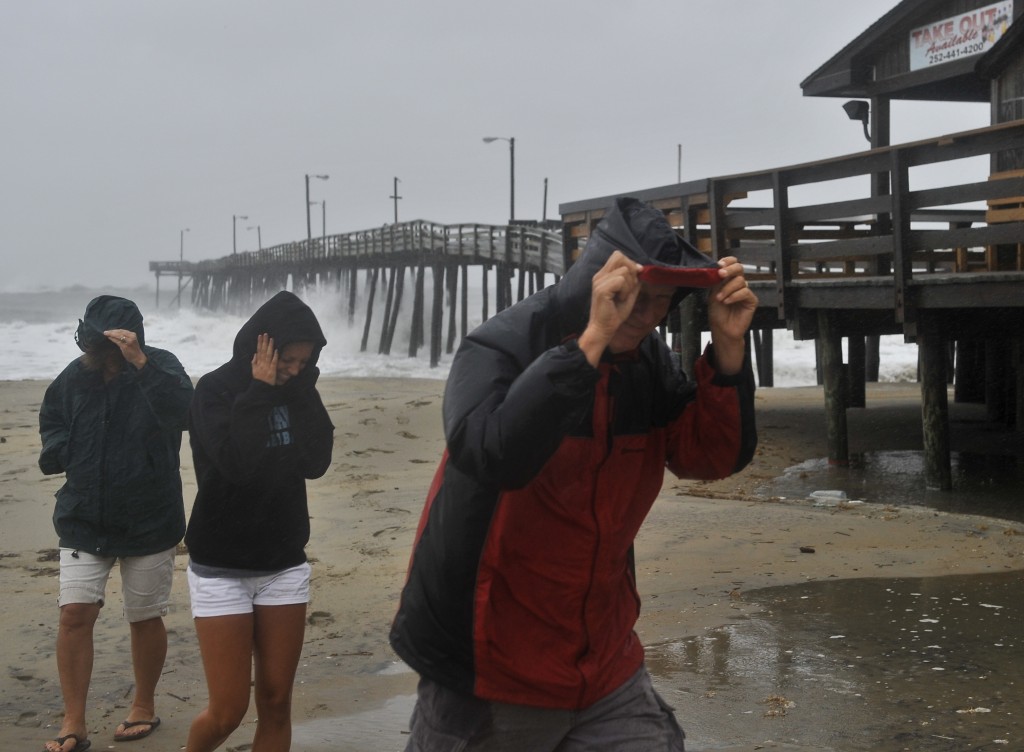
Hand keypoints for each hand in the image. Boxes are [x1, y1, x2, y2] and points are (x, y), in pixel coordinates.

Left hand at [104, 329, 146, 368]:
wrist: (138, 357)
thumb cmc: (133, 349)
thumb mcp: (130, 340)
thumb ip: (125, 337)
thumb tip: (115, 333)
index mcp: (133, 334)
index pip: (122, 330)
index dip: (115, 330)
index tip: (109, 330)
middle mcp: (131, 337)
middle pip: (119, 332)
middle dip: (111, 331)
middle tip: (105, 332)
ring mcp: (129, 342)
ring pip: (118, 336)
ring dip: (111, 334)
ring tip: (106, 334)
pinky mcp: (125, 347)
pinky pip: (117, 341)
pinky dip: (112, 339)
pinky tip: (109, 338)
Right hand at [251, 333, 277, 384]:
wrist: (260, 389)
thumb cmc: (258, 380)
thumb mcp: (254, 371)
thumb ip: (254, 363)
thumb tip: (255, 354)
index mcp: (258, 363)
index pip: (258, 351)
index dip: (259, 343)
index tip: (260, 336)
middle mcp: (262, 364)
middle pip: (263, 351)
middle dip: (264, 342)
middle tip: (266, 334)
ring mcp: (267, 367)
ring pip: (268, 355)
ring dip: (270, 347)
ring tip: (271, 339)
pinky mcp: (272, 371)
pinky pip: (274, 363)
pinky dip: (275, 357)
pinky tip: (276, 350)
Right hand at [578, 251, 642, 365]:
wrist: (603, 328)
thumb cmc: (614, 313)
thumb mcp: (628, 293)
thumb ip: (633, 280)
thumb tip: (640, 269)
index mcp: (604, 275)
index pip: (618, 256)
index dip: (630, 263)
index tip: (636, 276)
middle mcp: (599, 275)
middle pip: (619, 256)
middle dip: (631, 270)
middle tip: (629, 287)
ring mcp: (599, 281)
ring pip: (624, 270)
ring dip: (629, 285)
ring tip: (622, 296)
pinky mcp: (601, 289)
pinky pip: (621, 281)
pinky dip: (625, 291)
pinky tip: (620, 299)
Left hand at [707, 257, 758, 374]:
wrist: (721, 329)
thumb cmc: (717, 313)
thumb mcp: (712, 293)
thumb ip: (717, 281)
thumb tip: (717, 268)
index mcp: (728, 279)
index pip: (732, 264)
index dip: (727, 261)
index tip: (719, 265)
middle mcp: (738, 283)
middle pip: (739, 268)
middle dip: (729, 269)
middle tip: (721, 274)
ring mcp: (745, 291)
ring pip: (740, 281)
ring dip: (727, 289)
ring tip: (720, 298)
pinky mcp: (752, 300)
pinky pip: (745, 292)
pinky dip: (734, 296)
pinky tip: (727, 302)